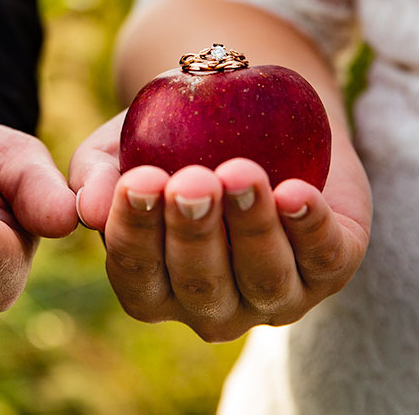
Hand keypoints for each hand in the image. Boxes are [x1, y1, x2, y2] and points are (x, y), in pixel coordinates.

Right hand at [70, 112, 370, 341]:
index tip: (140, 181)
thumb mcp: (121, 147)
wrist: (250, 112)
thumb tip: (88, 208)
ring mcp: (274, 296)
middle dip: (196, 231)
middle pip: (201, 283)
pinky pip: (324, 258)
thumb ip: (96, 174)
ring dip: (252, 228)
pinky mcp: (330, 269)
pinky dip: (311, 227)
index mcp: (152, 287)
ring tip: (240, 172)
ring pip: (264, 278)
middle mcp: (211, 306)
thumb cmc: (170, 138)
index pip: (136, 273)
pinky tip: (296, 192)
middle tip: (193, 180)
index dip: (135, 231)